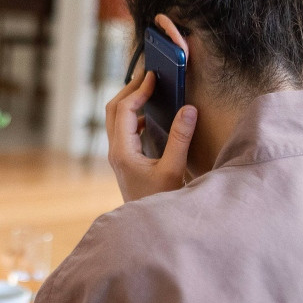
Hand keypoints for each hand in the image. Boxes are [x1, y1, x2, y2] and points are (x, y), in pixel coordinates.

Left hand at [105, 17, 197, 201]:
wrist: (148, 228)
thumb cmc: (161, 201)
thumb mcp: (174, 170)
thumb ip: (180, 138)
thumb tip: (189, 108)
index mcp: (123, 151)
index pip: (125, 110)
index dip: (139, 90)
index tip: (154, 77)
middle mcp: (115, 151)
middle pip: (113, 109)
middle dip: (129, 89)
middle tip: (148, 74)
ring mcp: (117, 156)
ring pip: (115, 119)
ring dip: (130, 100)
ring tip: (149, 88)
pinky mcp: (124, 160)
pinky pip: (123, 129)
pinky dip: (134, 115)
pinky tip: (151, 116)